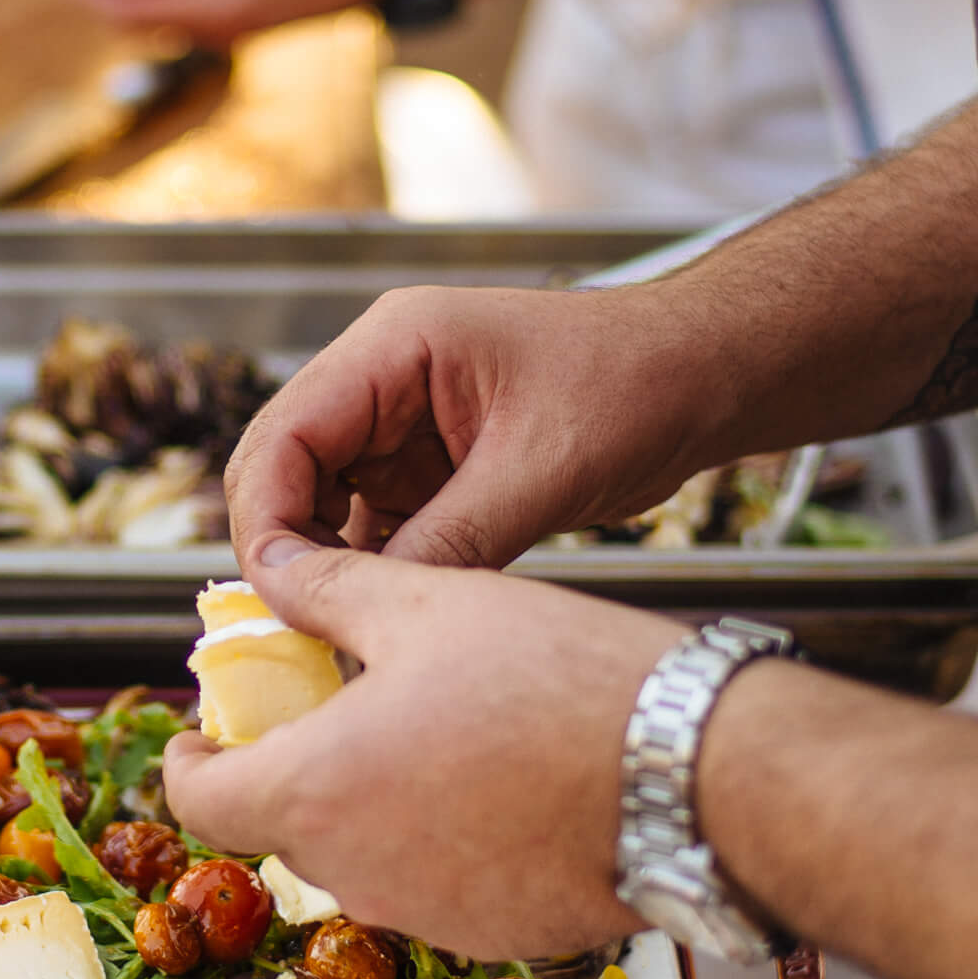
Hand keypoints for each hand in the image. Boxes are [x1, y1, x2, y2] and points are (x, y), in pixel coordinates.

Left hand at [162, 545, 682, 957]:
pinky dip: (443, 838)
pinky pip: (437, 883)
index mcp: (315, 790)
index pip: (198, 801)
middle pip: (284, 826)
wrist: (696, 775)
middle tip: (336, 705)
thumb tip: (266, 569)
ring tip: (435, 728)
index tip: (204, 734)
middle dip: (296, 766)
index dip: (190, 762)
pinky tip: (498, 779)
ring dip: (373, 800)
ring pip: (362, 855)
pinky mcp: (495, 935)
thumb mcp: (426, 605)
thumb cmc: (562, 683)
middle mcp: (356, 872)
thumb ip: (327, 591)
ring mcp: (426, 914)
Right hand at [223, 284, 736, 574]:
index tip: (280, 592)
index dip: (269, 516)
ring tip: (341, 631)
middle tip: (299, 624)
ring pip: (323, 503)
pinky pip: (375, 525)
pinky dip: (374, 571)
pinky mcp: (431, 467)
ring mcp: (402, 424)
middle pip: (286, 467)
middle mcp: (382, 379)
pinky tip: (386, 617)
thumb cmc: (638, 386)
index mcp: (393, 347)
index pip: (287, 433)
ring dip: (327, 564)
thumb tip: (367, 611)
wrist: (708, 376)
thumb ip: (450, 542)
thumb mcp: (540, 472)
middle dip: (284, 545)